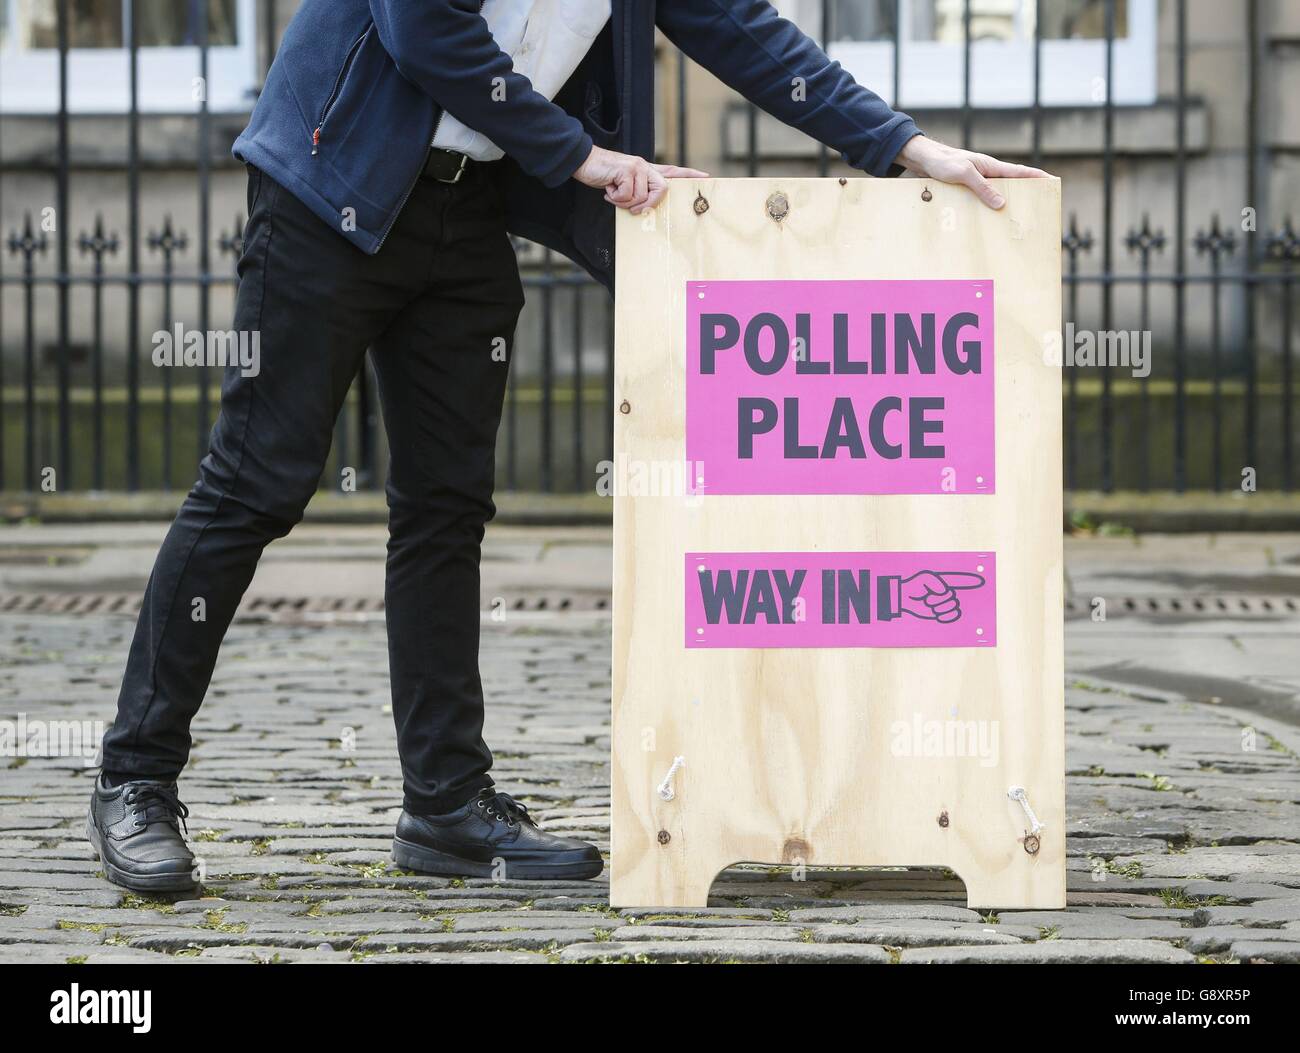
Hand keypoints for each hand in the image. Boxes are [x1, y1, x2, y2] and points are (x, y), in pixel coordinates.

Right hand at [573, 145, 708, 214]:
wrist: (584, 162)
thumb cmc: (603, 176)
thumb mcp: (622, 186)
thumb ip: (635, 195)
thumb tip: (641, 209)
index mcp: (646, 170)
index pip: (672, 171)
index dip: (689, 175)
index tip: (706, 176)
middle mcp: (645, 166)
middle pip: (663, 189)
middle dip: (649, 204)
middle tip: (634, 209)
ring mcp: (637, 166)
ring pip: (642, 197)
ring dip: (624, 202)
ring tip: (613, 193)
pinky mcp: (627, 169)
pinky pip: (628, 195)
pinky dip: (616, 198)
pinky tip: (608, 189)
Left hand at [896, 135, 1050, 209]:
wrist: (923, 160)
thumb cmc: (943, 162)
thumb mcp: (964, 174)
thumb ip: (982, 188)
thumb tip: (1001, 204)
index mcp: (991, 166)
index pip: (1019, 172)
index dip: (1036, 177)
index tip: (1052, 182)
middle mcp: (986, 174)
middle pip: (1010, 186)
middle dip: (1023, 196)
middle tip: (1035, 209)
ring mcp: (976, 181)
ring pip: (994, 195)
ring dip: (1002, 206)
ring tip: (1012, 222)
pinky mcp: (965, 189)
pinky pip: (979, 200)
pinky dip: (985, 209)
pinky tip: (985, 222)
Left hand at [897, 571, 985, 622]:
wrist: (904, 599)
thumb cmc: (913, 586)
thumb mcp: (924, 578)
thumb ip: (935, 582)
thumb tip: (944, 592)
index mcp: (944, 582)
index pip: (960, 581)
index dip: (969, 580)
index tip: (980, 581)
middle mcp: (947, 593)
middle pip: (954, 598)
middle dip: (939, 600)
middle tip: (926, 599)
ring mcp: (946, 604)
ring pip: (953, 607)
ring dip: (938, 607)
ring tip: (928, 605)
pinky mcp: (942, 613)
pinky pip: (952, 616)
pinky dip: (944, 616)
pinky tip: (936, 613)